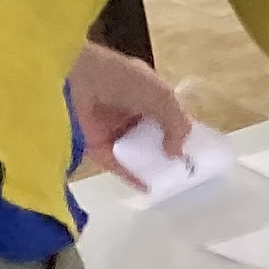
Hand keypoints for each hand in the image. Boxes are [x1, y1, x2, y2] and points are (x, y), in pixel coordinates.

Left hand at [67, 42, 196, 186]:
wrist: (75, 80)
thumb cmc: (123, 80)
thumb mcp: (161, 96)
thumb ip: (176, 124)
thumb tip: (178, 153)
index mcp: (145, 91)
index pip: (166, 113)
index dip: (178, 129)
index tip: (194, 149)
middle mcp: (128, 110)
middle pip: (152, 134)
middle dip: (166, 150)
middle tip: (184, 170)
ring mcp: (111, 128)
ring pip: (135, 150)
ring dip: (151, 164)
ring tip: (170, 182)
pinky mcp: (94, 145)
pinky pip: (116, 164)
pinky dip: (131, 175)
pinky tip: (148, 187)